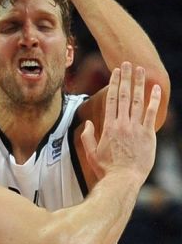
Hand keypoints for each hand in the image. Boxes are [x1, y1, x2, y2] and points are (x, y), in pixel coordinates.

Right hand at [81, 62, 160, 185]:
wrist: (122, 180)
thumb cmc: (106, 169)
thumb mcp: (91, 153)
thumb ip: (88, 137)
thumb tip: (88, 124)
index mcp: (109, 126)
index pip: (112, 99)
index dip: (115, 83)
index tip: (116, 72)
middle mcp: (122, 123)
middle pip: (125, 96)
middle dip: (126, 78)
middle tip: (127, 64)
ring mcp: (136, 128)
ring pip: (138, 101)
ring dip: (139, 84)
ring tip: (140, 70)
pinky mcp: (148, 135)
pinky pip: (152, 113)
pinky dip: (154, 100)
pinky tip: (156, 88)